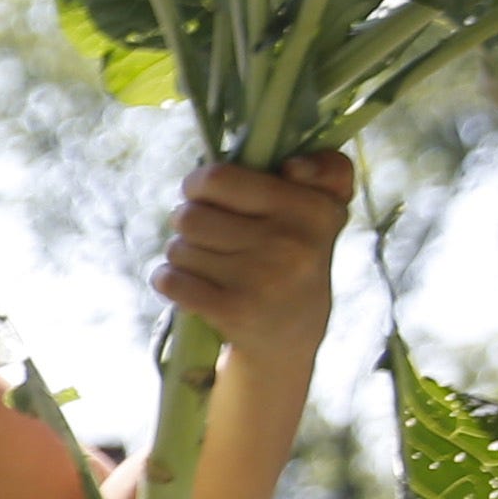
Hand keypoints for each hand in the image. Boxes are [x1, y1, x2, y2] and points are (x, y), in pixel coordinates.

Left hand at [152, 150, 355, 361]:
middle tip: (209, 235)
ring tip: (210, 263)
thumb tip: (296, 165)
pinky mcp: (235, 311)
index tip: (204, 194)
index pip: (217, 178)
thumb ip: (327, 169)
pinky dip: (170, 282)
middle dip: (189, 222)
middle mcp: (291, 242)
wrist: (291, 333)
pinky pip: (170, 281)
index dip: (198, 184)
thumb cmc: (296, 253)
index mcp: (311, 208)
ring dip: (182, 254)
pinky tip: (192, 286)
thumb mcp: (323, 207)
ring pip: (178, 248)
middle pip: (188, 216)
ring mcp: (263, 278)